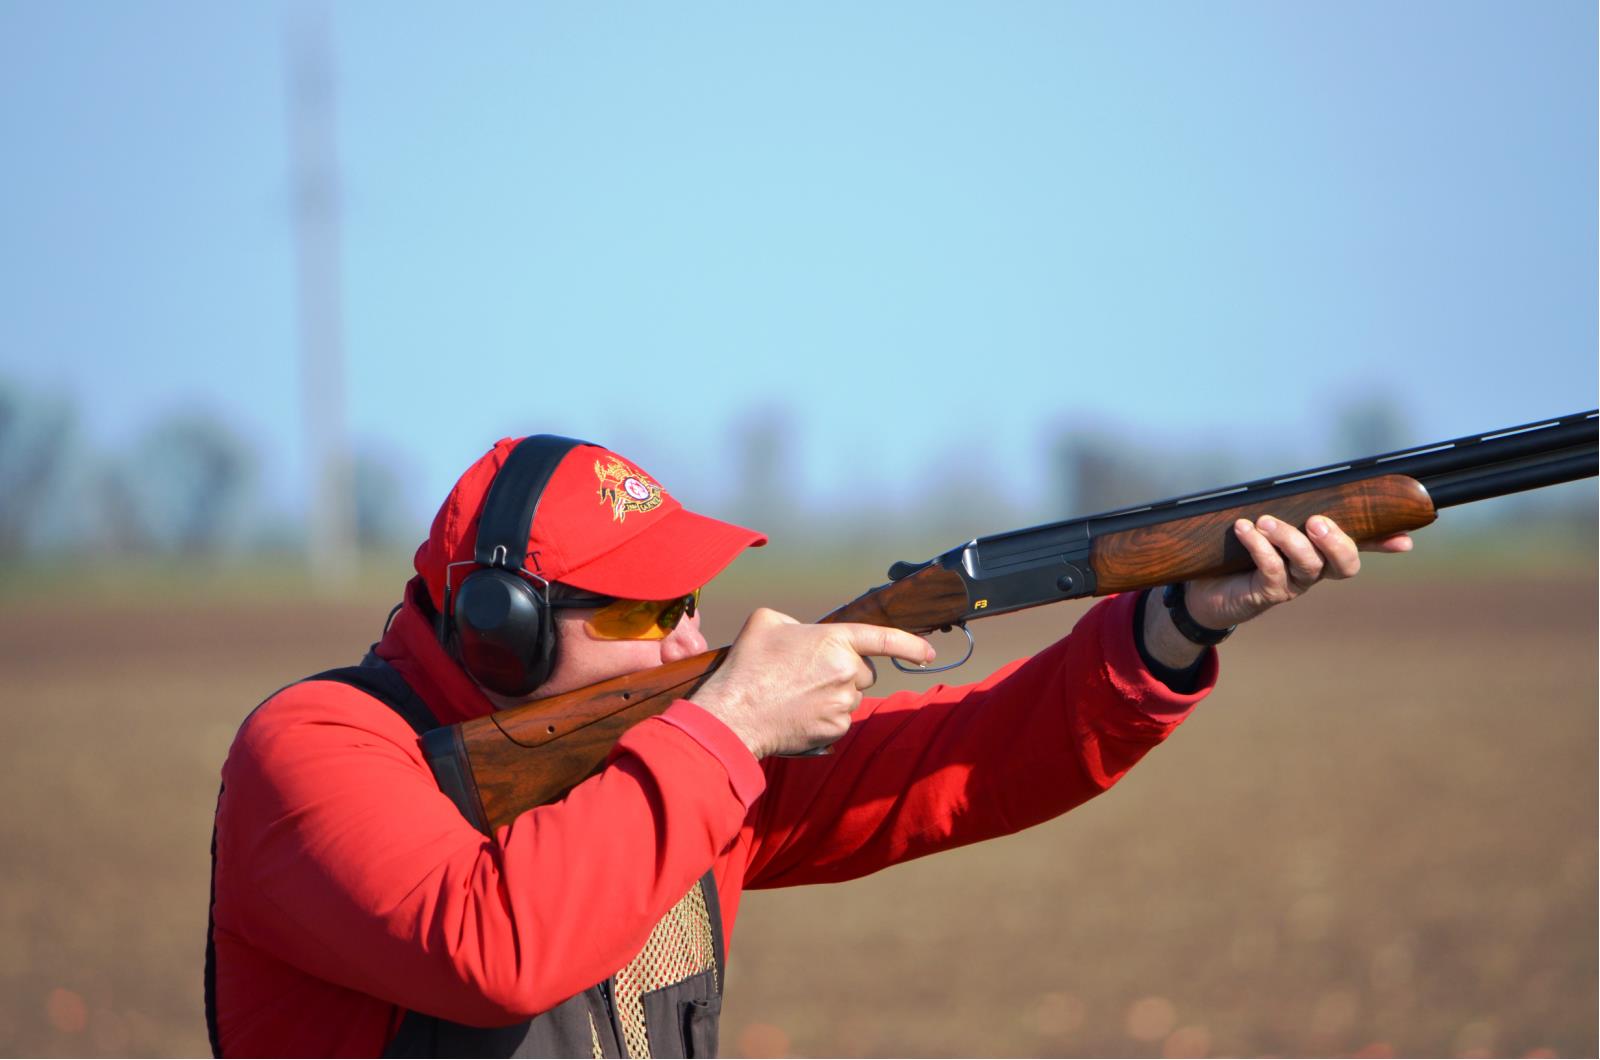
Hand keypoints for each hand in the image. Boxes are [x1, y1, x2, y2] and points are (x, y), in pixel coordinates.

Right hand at [688, 608, 935, 757]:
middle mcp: (847, 671)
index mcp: (835, 640)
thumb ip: (796, 622)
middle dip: (846, 672)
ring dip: (834, 695)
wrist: (735, 713)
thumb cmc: (748, 666)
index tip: (929, 653)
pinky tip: (799, 713)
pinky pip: (841, 720)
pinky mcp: (835, 730)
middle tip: (810, 675)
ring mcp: (843, 703)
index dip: (911, 644)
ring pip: (851, 697)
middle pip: (864, 673)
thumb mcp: (767, 622)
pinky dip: (825, 717)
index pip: (884, 639)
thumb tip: (802, 635)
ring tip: (797, 695)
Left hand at [1184, 513, 1412, 629]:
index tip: (1406, 538)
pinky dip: (1259, 547)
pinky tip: (1244, 529)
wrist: (1205, 586)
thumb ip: (1287, 510)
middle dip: (1335, 541)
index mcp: (1319, 552)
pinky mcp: (1265, 593)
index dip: (1384, 543)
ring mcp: (1291, 585)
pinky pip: (1271, 570)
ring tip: (1265, 521)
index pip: (1360, 546)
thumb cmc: (1239, 550)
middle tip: (1316, 520)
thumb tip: (1310, 488)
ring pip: (1307, 565)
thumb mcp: (1265, 526)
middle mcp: (1312, 571)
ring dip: (1289, 539)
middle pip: (1344, 564)